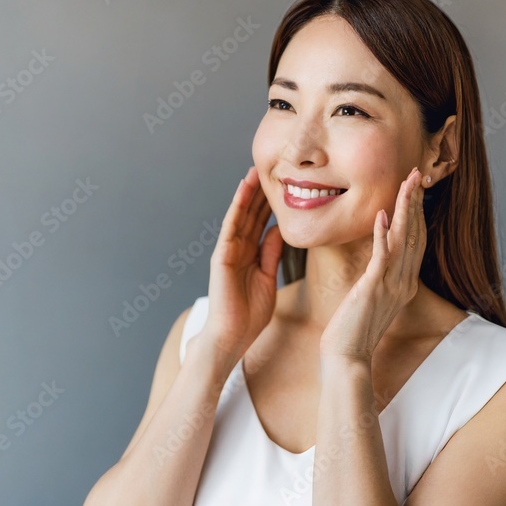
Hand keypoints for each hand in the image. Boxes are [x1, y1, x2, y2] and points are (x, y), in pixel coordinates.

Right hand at [190, 165, 283, 362]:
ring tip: (255, 171)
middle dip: (260, 193)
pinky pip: (231, 226)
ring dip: (247, 193)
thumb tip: (280, 230)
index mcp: (250, 255)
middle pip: (251, 215)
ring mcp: (229, 251)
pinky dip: (237, 207)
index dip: (270, 204)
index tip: (283, 185)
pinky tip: (243, 191)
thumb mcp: (268, 278)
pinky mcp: (222, 256)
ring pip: (240, 215)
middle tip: (271, 168)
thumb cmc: (249, 314)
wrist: (232, 336)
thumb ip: (272, 254)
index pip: (261, 224)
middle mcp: (238, 249)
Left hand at [319, 167, 426, 361]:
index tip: (417, 188)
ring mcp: (392, 285)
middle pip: (416, 234)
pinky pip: (381, 257)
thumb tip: (379, 260)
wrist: (347, 357)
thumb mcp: (372, 298)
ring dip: (406, 208)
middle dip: (417, 202)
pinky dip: (382, 234)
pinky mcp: (373, 289)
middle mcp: (404, 282)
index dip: (418, 212)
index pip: (417, 240)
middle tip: (417, 174)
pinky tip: (381, 214)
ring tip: (408, 183)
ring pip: (404, 239)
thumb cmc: (354, 329)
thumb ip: (380, 277)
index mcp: (405, 283)